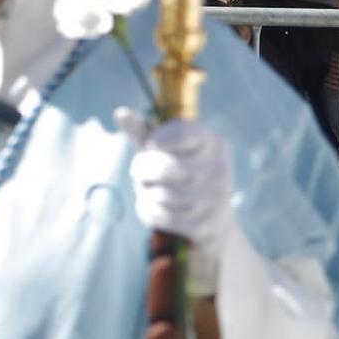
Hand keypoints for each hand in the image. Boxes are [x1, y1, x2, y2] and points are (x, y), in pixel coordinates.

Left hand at [119, 108, 233, 291]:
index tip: (152, 145)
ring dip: (145, 194)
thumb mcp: (166, 151)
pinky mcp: (205, 226)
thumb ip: (145, 132)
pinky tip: (155, 209)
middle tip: (141, 173)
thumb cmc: (182, 177)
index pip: (180, 132)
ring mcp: (214, 199)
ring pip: (158, 194)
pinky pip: (158, 216)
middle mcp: (218, 169)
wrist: (213, 223)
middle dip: (140, 169)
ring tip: (152, 192)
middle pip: (160, 165)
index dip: (156, 140)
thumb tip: (120, 112)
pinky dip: (147, 212)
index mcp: (213, 143)